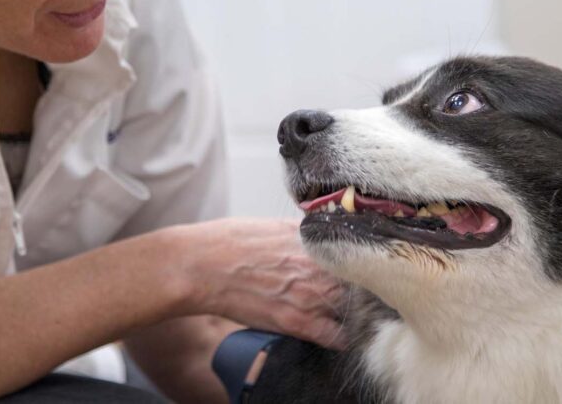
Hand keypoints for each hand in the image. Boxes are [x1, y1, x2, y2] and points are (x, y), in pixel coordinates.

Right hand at [174, 218, 346, 349]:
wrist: (200, 267)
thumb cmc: (228, 242)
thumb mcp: (273, 225)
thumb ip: (304, 233)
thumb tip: (322, 232)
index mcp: (313, 242)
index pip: (357, 253)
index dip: (361, 260)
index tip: (361, 265)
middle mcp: (316, 268)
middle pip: (360, 281)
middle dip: (362, 285)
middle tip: (360, 288)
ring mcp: (308, 297)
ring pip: (352, 308)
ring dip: (353, 310)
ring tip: (349, 310)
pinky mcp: (294, 322)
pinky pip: (334, 336)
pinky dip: (340, 336)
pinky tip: (338, 332)